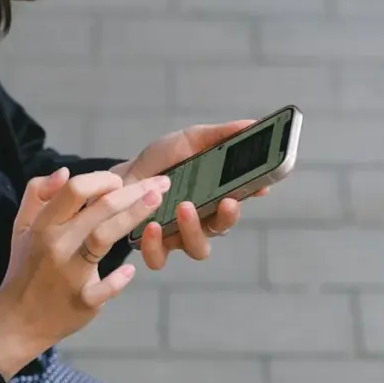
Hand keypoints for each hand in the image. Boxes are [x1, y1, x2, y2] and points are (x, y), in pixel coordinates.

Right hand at [0, 168, 169, 378]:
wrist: (17, 320)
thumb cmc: (26, 268)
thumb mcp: (21, 227)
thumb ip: (38, 194)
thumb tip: (64, 172)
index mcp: (43, 225)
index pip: (75, 189)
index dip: (102, 179)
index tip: (122, 180)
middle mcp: (57, 245)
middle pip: (100, 208)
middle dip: (134, 191)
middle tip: (161, 182)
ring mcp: (70, 274)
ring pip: (104, 237)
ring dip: (134, 216)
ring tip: (158, 201)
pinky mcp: (81, 301)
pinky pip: (104, 288)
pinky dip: (119, 279)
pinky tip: (131, 269)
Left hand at [112, 120, 270, 269]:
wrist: (124, 175)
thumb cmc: (162, 160)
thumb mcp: (191, 140)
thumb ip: (220, 135)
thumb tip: (252, 124)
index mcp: (216, 198)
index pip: (240, 200)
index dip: (252, 197)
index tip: (259, 186)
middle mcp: (201, 221)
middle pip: (222, 229)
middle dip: (226, 217)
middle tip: (224, 201)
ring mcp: (178, 236)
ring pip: (197, 248)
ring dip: (193, 230)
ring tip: (183, 207)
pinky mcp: (152, 246)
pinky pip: (159, 258)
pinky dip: (157, 246)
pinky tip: (152, 226)